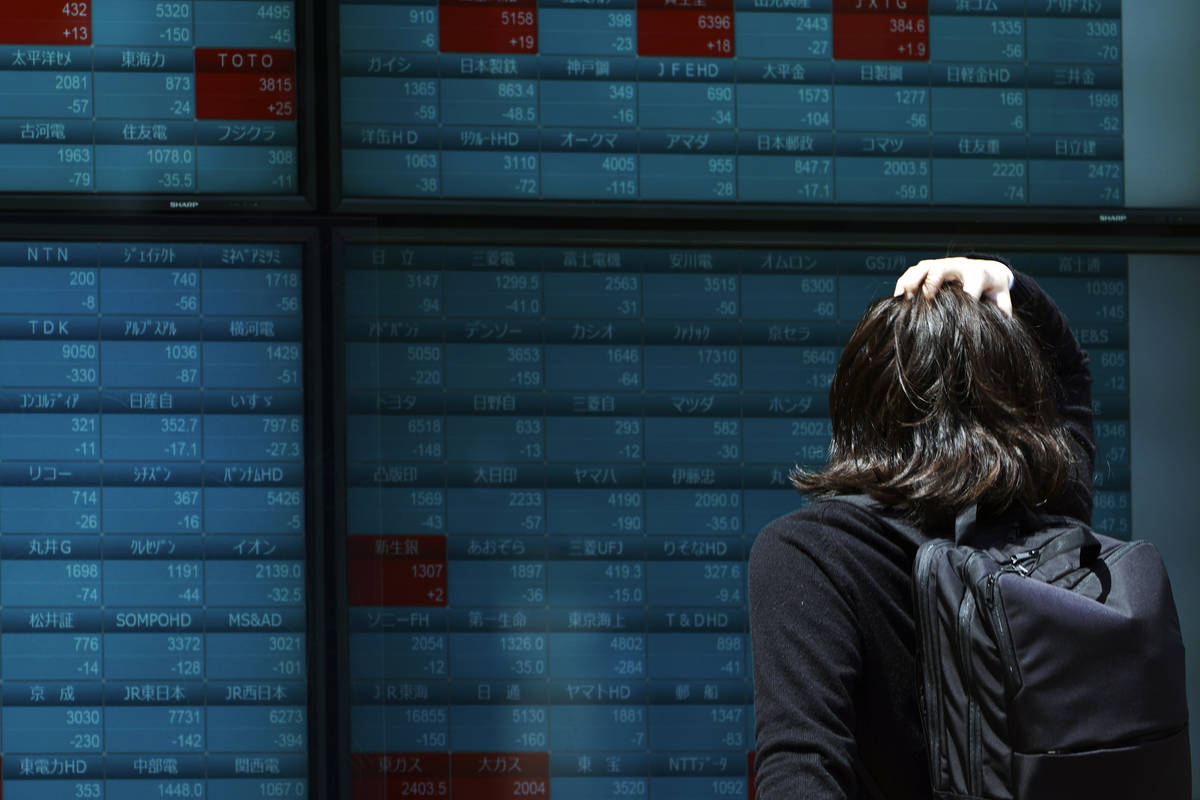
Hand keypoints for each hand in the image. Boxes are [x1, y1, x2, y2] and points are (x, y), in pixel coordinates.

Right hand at [893, 257, 1013, 316]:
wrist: (987, 271)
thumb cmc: (993, 290)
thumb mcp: (1002, 300)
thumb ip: (1002, 313)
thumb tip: (1002, 332)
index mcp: (978, 274)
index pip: (972, 282)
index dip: (964, 295)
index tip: (956, 314)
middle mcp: (958, 265)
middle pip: (941, 269)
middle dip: (931, 285)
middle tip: (924, 303)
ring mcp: (941, 264)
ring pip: (923, 268)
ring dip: (911, 282)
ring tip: (903, 301)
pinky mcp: (928, 267)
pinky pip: (912, 271)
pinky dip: (903, 283)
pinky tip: (897, 299)